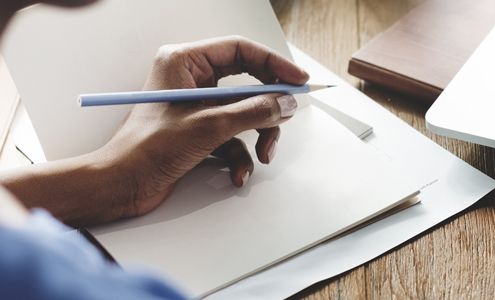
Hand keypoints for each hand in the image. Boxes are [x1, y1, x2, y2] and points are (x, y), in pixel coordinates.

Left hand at [99, 36, 308, 217]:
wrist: (122, 185)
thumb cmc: (146, 149)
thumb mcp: (209, 127)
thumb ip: (253, 112)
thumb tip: (284, 103)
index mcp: (184, 62)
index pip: (240, 50)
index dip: (274, 63)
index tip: (297, 79)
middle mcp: (190, 80)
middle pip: (247, 83)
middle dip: (267, 107)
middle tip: (286, 115)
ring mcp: (196, 107)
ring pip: (244, 113)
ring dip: (258, 136)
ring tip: (263, 154)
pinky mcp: (198, 131)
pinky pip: (233, 137)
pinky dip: (240, 156)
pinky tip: (237, 174)